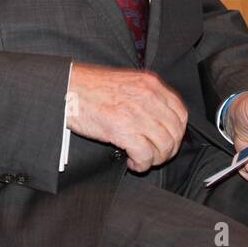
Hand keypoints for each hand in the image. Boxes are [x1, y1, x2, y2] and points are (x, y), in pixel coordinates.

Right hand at [67, 62, 187, 172]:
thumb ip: (146, 96)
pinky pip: (145, 155)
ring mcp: (137, 113)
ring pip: (164, 146)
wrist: (67, 88)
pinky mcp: (123, 130)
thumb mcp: (127, 82)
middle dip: (168, 150)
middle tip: (155, 155)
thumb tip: (159, 119)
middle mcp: (148, 97)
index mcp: (151, 84)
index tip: (168, 140)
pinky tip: (131, 162)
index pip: (181, 112)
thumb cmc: (91, 87)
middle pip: (175, 132)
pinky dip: (141, 164)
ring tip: (141, 159)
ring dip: (155, 159)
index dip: (177, 132)